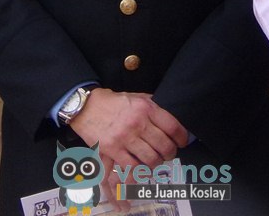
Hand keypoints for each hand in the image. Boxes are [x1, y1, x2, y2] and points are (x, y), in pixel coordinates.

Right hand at [68, 89, 186, 176]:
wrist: (86, 107)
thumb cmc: (113, 102)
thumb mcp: (136, 97)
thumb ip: (153, 105)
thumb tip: (172, 116)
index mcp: (145, 107)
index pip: (173, 126)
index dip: (182, 138)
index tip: (182, 142)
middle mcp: (137, 122)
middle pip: (164, 146)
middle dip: (170, 153)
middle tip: (168, 154)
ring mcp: (125, 137)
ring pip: (151, 159)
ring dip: (156, 163)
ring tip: (155, 160)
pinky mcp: (113, 150)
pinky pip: (132, 167)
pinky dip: (139, 170)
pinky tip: (140, 167)